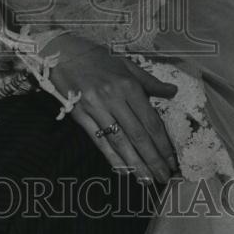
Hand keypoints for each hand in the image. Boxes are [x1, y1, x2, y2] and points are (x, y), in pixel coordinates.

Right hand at [47, 34, 177, 182]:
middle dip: (153, 159)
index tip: (172, 160)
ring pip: (119, 142)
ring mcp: (94, 108)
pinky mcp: (79, 115)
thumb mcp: (125, 64)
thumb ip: (149, 81)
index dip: (163, 144)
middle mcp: (113, 98)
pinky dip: (112, 157)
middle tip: (164, 177)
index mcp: (127, 85)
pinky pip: (98, 141)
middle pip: (137, 135)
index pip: (150, 121)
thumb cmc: (95, 57)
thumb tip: (173, 92)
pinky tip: (122, 170)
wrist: (60, 52)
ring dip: (135, 164)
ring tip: (147, 180)